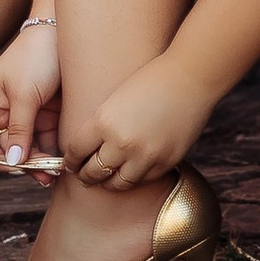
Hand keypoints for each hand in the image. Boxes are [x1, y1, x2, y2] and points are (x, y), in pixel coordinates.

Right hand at [0, 20, 62, 174]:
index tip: (16, 166)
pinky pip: (45, 142)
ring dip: (39, 163)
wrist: (64, 32)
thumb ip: (19, 130)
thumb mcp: (25, 94)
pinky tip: (61, 162)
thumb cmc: (36, 56)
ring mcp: (26, 116)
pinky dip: (51, 154)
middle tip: (43, 174)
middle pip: (7, 151)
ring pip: (28, 151)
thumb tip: (12, 162)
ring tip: (53, 172)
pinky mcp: (46, 116)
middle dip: (23, 165)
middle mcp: (4, 114)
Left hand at [62, 53, 209, 192]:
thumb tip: (87, 149)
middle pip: (94, 171)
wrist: (190, 77)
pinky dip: (133, 178)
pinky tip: (129, 173)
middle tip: (83, 176)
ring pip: (117, 183)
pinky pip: (142, 180)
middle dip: (85, 175)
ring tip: (104, 180)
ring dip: (108, 182)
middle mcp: (122, 142)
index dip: (70, 159)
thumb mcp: (116, 97)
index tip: (69, 162)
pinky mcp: (164, 162)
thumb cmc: (151, 79)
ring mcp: (145, 155)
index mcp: (104, 121)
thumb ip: (102, 125)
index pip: (76, 151)